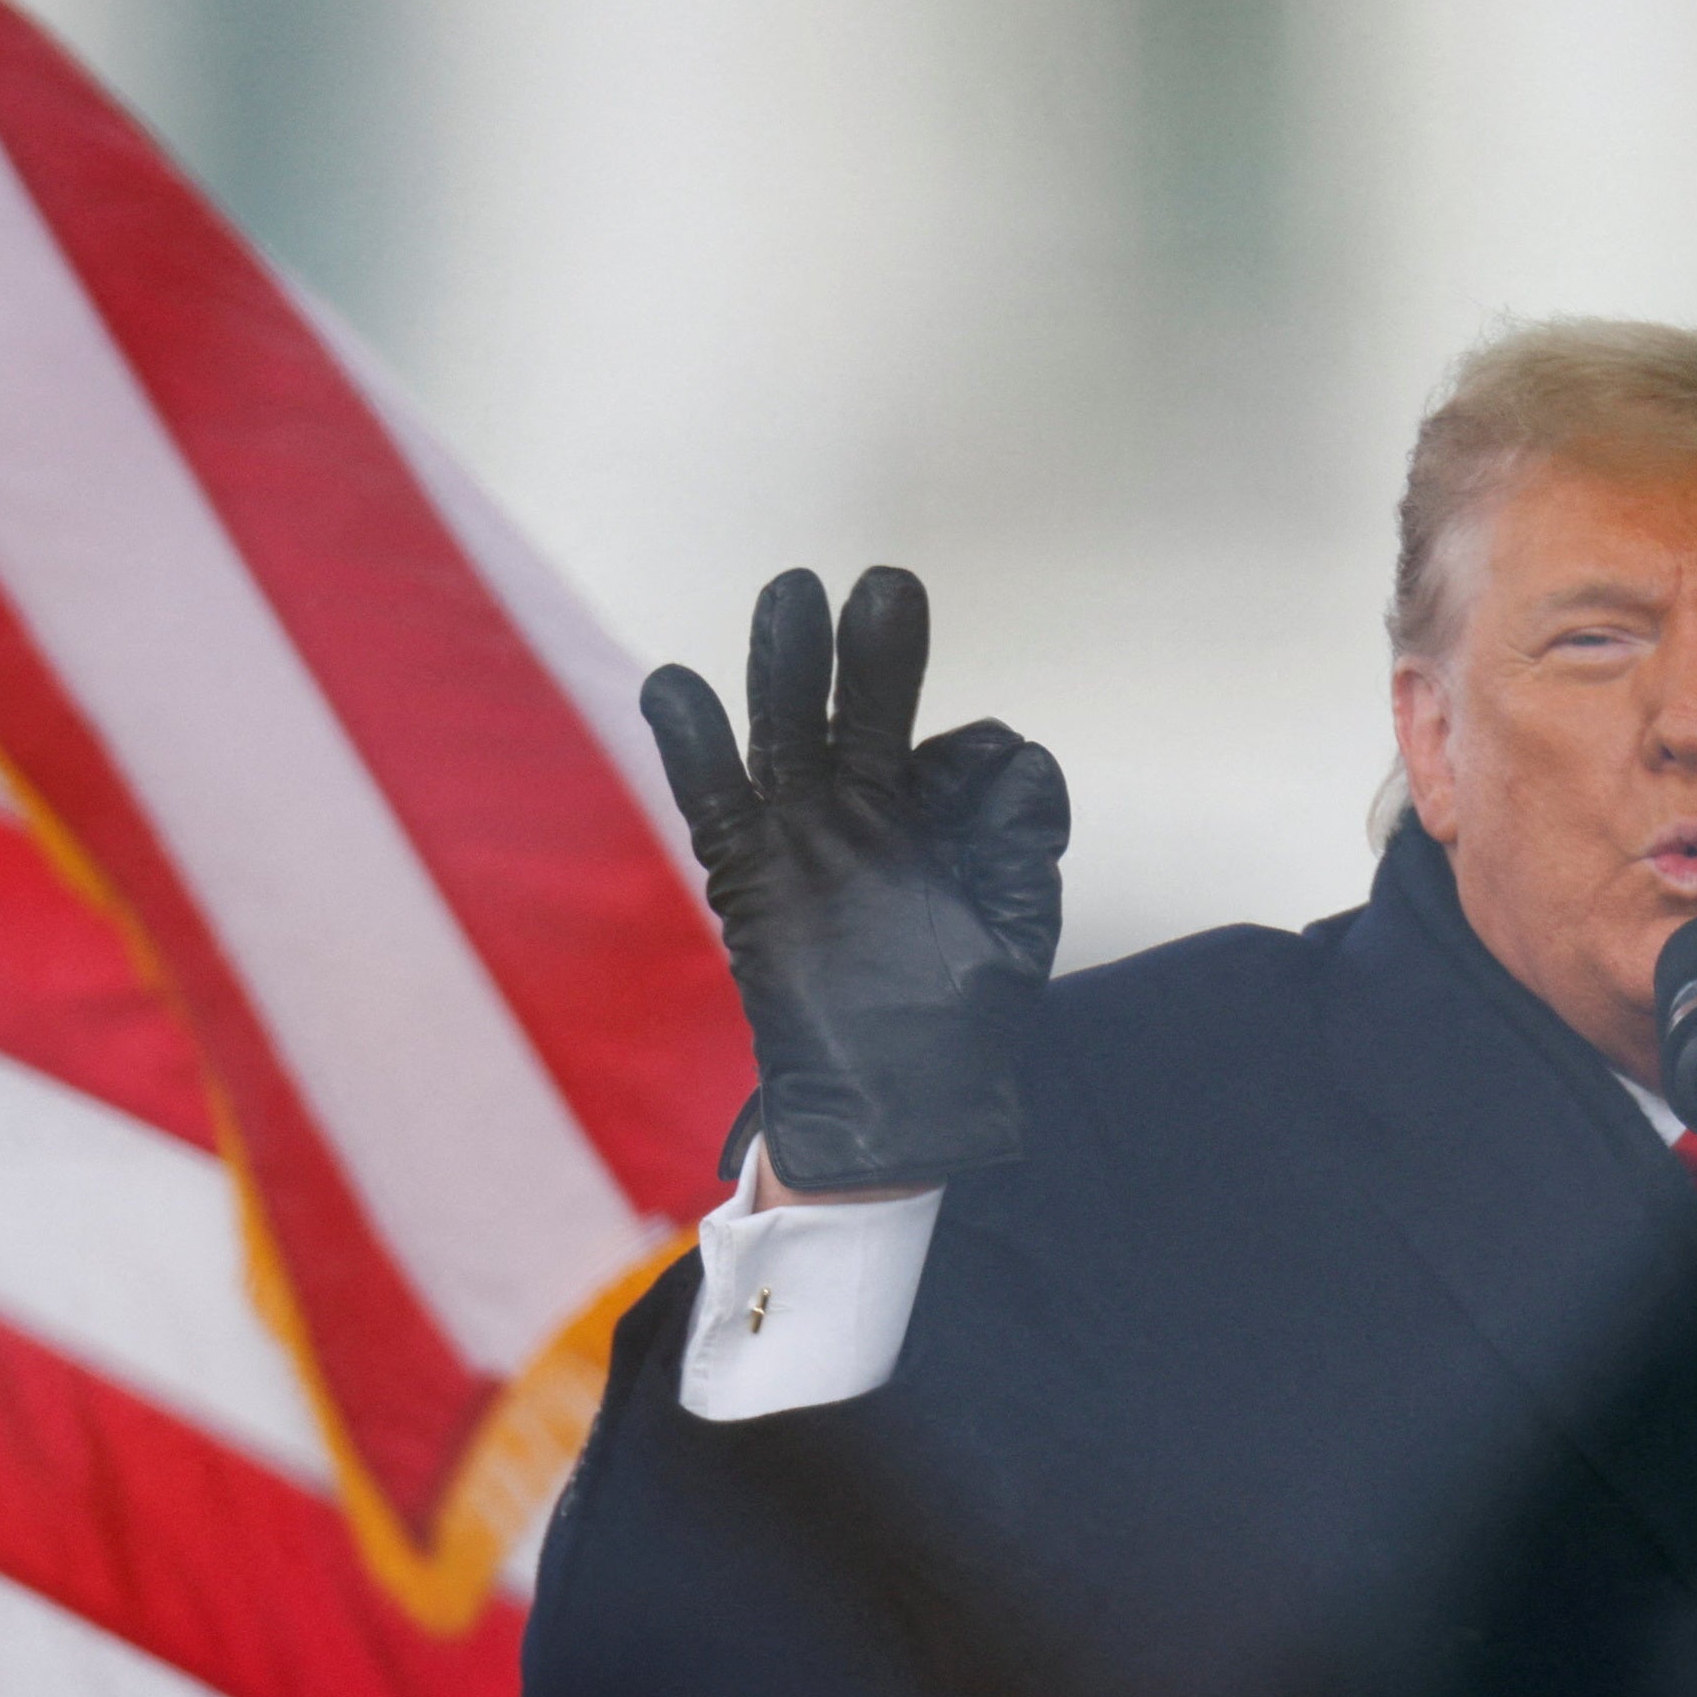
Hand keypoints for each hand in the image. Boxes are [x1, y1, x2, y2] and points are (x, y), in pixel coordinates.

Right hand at [643, 566, 1067, 1193]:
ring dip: (787, 668)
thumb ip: (1020, 840)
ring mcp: (801, 840)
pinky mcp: (749, 876)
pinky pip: (715, 799)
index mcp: (936, 824)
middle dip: (866, 653)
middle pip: (861, 714)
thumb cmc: (957, 1026)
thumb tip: (1023, 752)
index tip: (981, 775)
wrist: (894, 1111)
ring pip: (788, 735)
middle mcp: (864, 817)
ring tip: (791, 594)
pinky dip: (694, 743)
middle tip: (883, 584)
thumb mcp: (1014, 926)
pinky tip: (672, 683)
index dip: (975, 762)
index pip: (957, 757)